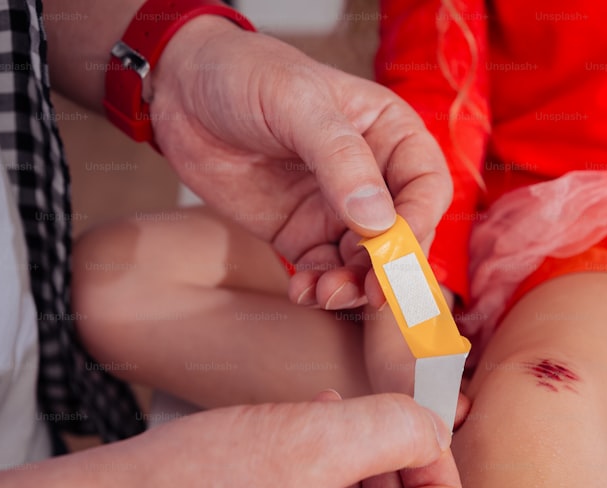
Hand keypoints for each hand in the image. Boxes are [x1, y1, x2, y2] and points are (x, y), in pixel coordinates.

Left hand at [149, 18, 452, 309]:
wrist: (180, 90)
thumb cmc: (244, 75)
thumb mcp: (296, 103)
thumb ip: (340, 159)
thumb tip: (378, 221)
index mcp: (390, 133)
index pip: (426, 187)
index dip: (417, 223)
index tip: (393, 250)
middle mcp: (373, 177)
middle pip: (402, 236)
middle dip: (387, 268)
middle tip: (366, 290)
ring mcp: (337, 210)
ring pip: (365, 263)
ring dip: (353, 287)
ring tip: (325, 293)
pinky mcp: (302, 235)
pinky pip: (325, 272)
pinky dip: (319, 290)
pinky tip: (302, 291)